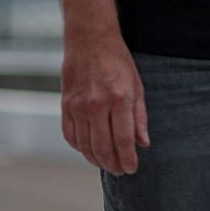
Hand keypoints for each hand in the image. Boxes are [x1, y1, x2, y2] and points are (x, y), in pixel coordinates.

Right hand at [60, 34, 148, 174]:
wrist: (89, 39)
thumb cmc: (117, 60)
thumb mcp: (137, 85)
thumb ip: (140, 116)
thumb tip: (143, 143)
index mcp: (119, 98)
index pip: (124, 139)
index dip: (128, 158)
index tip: (132, 168)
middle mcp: (97, 104)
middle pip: (103, 147)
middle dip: (113, 164)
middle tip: (120, 171)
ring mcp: (78, 106)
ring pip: (85, 145)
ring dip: (96, 160)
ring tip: (106, 165)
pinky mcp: (65, 105)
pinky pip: (70, 135)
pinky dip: (79, 148)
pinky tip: (88, 151)